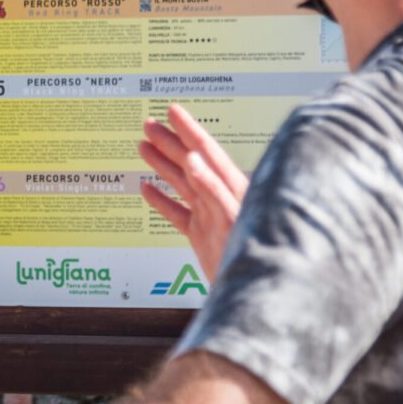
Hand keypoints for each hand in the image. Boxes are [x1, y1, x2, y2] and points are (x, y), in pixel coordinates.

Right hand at [139, 104, 247, 281]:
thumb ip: (213, 189)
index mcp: (232, 188)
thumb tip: (194, 161)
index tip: (173, 112)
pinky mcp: (202, 235)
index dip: (188, 129)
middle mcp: (220, 197)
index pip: (206, 151)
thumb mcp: (232, 218)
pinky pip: (177, 213)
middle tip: (150, 124)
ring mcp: (210, 215)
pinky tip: (148, 189)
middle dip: (170, 141)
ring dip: (162, 164)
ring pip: (182, 183)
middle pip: (190, 161)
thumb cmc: (257, 255)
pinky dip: (161, 200)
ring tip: (144, 147)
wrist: (257, 291)